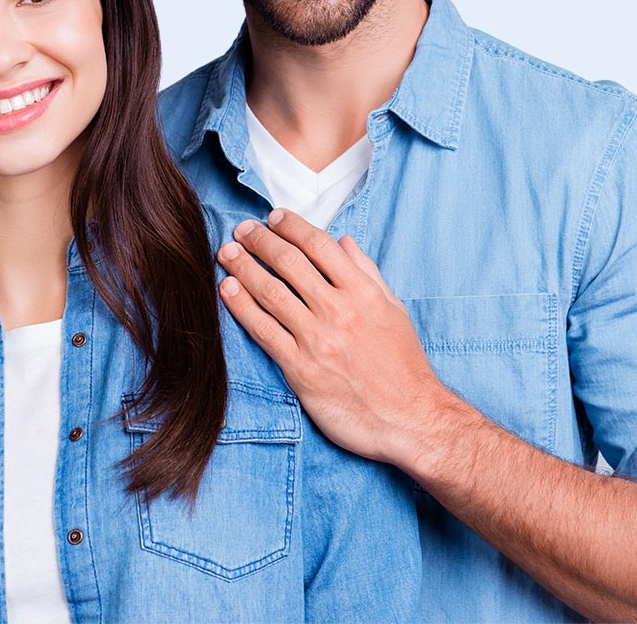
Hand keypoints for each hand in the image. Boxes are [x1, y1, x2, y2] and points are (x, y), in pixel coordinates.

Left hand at [217, 208, 446, 468]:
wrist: (409, 419)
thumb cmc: (404, 365)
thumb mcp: (394, 310)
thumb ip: (367, 272)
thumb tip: (344, 241)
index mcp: (362, 291)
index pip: (319, 245)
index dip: (292, 226)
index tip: (274, 217)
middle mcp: (338, 309)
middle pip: (289, 262)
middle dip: (260, 241)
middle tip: (242, 230)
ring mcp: (317, 339)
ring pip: (270, 292)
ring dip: (243, 268)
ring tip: (226, 254)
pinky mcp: (300, 369)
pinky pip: (263, 330)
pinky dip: (241, 307)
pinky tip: (227, 290)